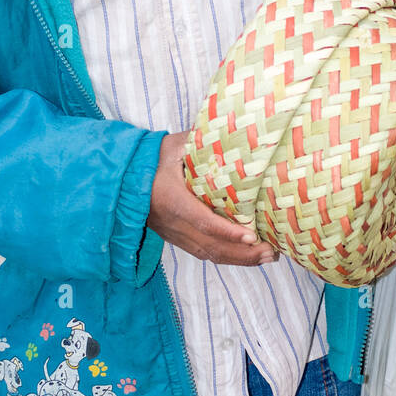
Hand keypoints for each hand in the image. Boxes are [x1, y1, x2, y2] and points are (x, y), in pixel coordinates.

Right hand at [146, 130, 277, 265]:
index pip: (202, 221)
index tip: (251, 236)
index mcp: (171, 199)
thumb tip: (235, 136)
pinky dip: (227, 257)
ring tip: (267, 256)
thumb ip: (201, 143)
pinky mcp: (176, 239)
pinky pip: (203, 253)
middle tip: (270, 251)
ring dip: (239, 259)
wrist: (124, 177)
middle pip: (210, 246)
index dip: (227, 231)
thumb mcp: (177, 145)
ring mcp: (173, 234)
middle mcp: (172, 223)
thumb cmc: (153, 157)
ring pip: (208, 254)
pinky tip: (247, 256)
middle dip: (242, 253)